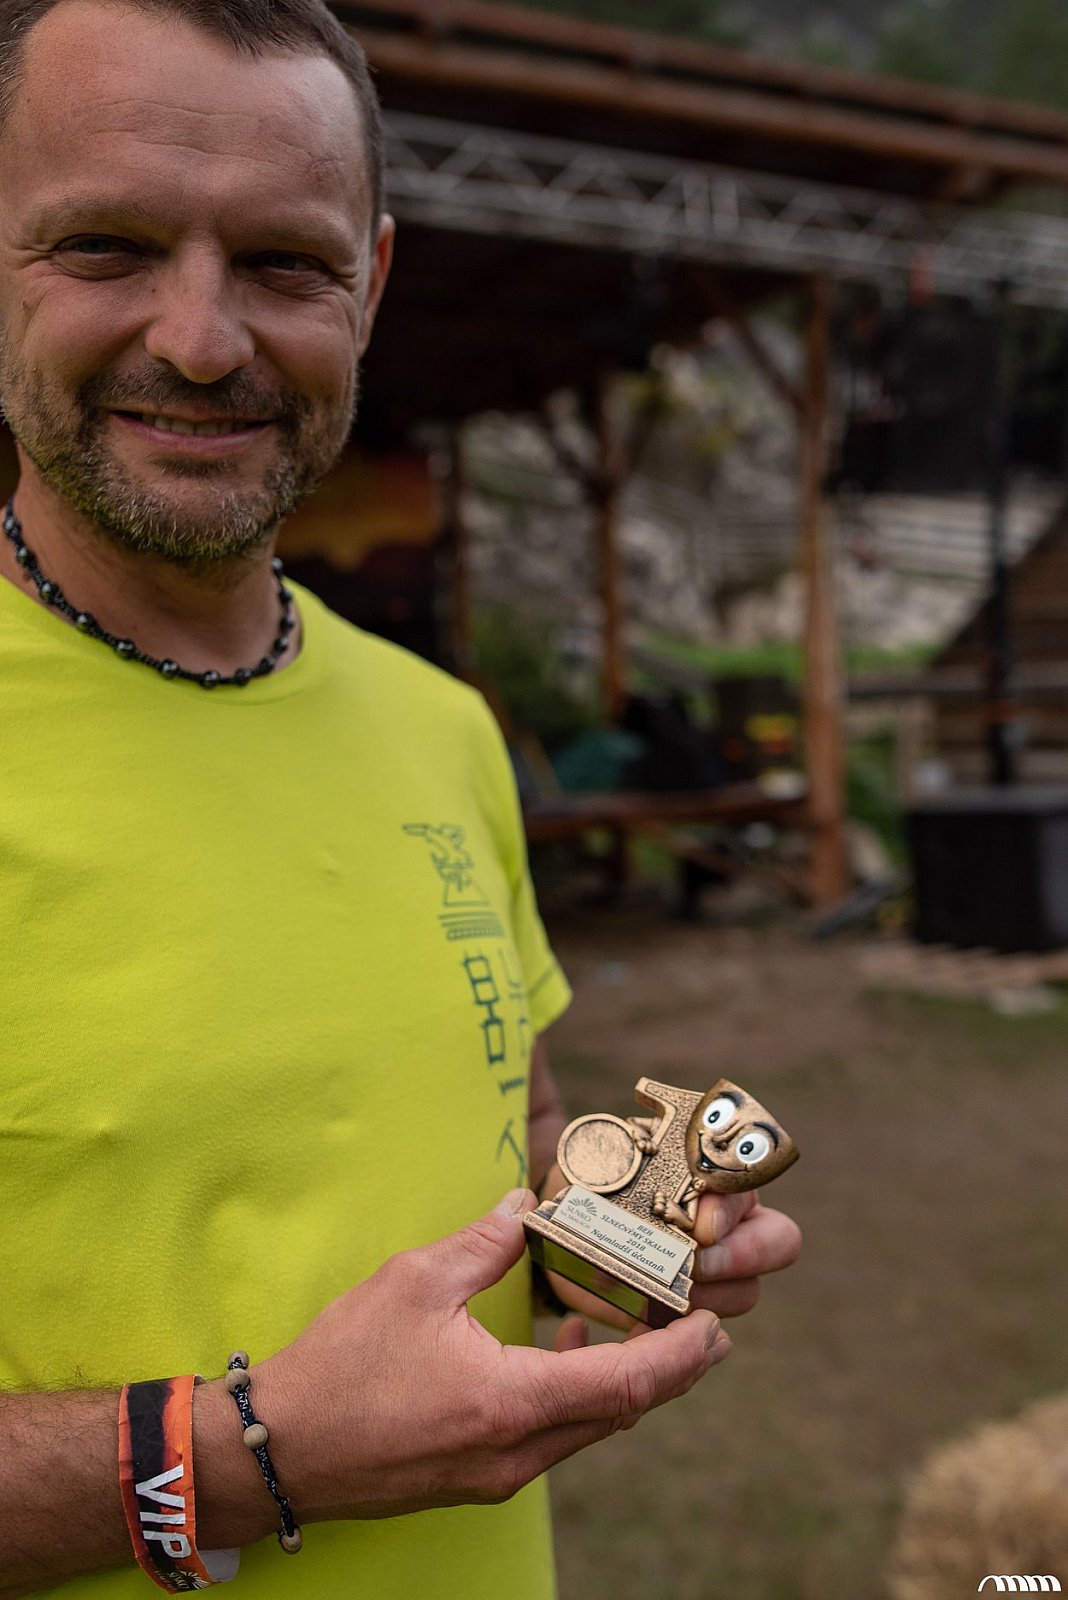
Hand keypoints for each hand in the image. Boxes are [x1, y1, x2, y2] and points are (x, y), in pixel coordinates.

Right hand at [250, 1190, 730, 1523]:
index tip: (715, 1329)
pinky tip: (562, 1353)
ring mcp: (495, 1475)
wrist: (277, 1451)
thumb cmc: (341, 1365)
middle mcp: (515, 1453)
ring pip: (587, 1430)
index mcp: (510, 1402)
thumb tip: (526, 1204)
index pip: (626, 1385)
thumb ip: (484, 1241)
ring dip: (622, 1384)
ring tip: (642, 1332)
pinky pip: (550, 1439)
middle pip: (619, 1414)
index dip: (680, 1357)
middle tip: (700, 1327)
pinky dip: (577, 1399)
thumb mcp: (415, 1282)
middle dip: (668, 1371)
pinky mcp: (474, 1479)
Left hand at [543, 1168, 800, 1330]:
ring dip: (711, 1298)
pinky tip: (642, 1326)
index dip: (731, 1206)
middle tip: (696, 1266)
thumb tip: (583, 1180)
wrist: (572, 1224)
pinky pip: (709, 1331)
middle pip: (779, 1240)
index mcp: (716, 1173)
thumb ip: (604, 1169)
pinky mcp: (697, 1312)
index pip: (747, 1184)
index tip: (700, 1225)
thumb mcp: (597, 1163)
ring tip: (665, 1298)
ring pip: (748, 1290)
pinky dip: (680, 1335)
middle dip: (743, 1256)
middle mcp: (732, 1220)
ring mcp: (722, 1269)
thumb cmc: (592, 1181)